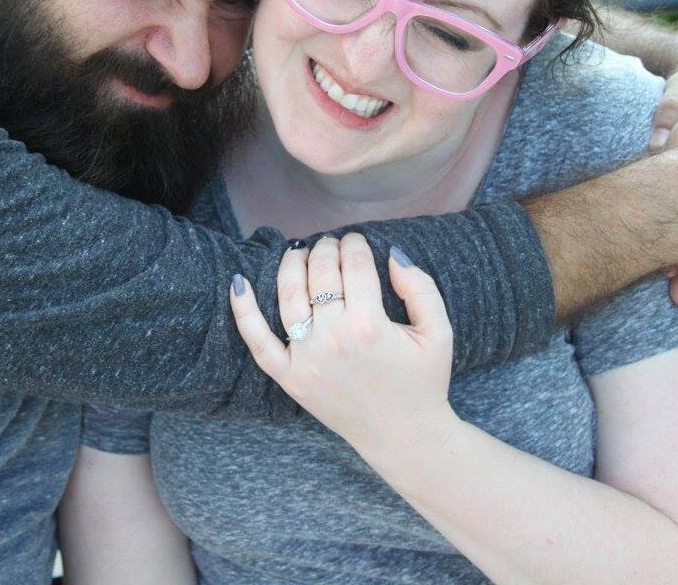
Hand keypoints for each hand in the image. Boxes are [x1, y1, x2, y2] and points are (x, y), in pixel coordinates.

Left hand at [229, 234, 452, 451]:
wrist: (404, 436)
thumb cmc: (423, 382)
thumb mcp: (439, 332)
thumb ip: (420, 287)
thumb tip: (392, 254)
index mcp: (369, 325)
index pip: (354, 265)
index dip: (355, 244)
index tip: (357, 240)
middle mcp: (332, 338)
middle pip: (320, 274)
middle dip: (326, 249)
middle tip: (332, 244)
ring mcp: (305, 359)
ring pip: (288, 295)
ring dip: (292, 265)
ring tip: (300, 253)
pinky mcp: (289, 378)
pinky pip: (257, 342)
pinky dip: (244, 312)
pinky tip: (239, 283)